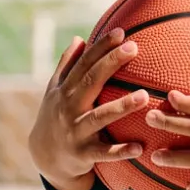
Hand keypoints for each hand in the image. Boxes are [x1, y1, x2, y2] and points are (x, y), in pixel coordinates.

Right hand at [28, 28, 148, 189]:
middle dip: (111, 63)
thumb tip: (79, 38)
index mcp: (65, 90)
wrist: (44, 157)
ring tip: (144, 96)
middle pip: (91, 81)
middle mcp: (68, 107)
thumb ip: (67, 66)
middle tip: (133, 48)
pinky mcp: (83, 154)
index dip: (100, 47)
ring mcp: (76, 131)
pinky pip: (104, 152)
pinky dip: (121, 151)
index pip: (84, 63)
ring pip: (99, 117)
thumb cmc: (56, 116)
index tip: (120, 32)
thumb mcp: (55, 91)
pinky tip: (140, 147)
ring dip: (121, 107)